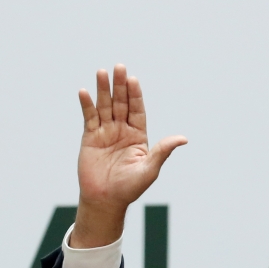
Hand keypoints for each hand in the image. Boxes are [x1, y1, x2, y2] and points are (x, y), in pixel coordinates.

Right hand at [71, 64, 186, 247]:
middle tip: (119, 67)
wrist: (106, 199)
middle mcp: (122, 131)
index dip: (135, 95)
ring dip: (103, 90)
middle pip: (121, 103)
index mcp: (138, 136)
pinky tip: (85, 92)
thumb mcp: (150, 168)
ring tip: (102, 72)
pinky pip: (88, 118)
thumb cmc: (130, 187)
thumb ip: (163, 151)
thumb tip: (183, 138)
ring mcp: (105, 132)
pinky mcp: (90, 137)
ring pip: (104, 106)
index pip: (137, 110)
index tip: (133, 80)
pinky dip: (86, 105)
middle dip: (120, 86)